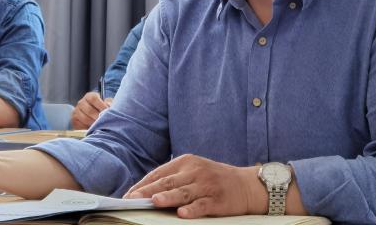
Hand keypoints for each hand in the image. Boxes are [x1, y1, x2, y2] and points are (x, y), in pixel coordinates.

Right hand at [70, 92, 112, 128]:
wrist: (95, 117)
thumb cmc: (102, 109)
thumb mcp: (107, 104)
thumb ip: (109, 103)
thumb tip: (108, 105)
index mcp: (89, 96)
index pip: (93, 98)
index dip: (101, 105)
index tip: (106, 111)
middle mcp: (81, 103)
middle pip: (89, 110)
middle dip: (98, 117)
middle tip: (104, 121)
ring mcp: (76, 112)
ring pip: (85, 119)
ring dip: (93, 124)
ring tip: (100, 126)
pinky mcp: (74, 121)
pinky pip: (80, 125)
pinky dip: (87, 128)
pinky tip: (93, 129)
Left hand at [124, 154, 266, 217]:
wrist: (246, 185)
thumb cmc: (214, 179)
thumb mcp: (193, 171)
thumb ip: (174, 179)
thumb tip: (146, 191)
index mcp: (186, 162)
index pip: (160, 173)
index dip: (143, 184)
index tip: (129, 195)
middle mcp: (195, 171)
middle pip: (168, 182)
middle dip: (149, 191)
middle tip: (133, 199)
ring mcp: (207, 185)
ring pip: (183, 192)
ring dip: (168, 197)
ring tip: (154, 202)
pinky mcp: (218, 199)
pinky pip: (202, 205)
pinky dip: (192, 210)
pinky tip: (182, 213)